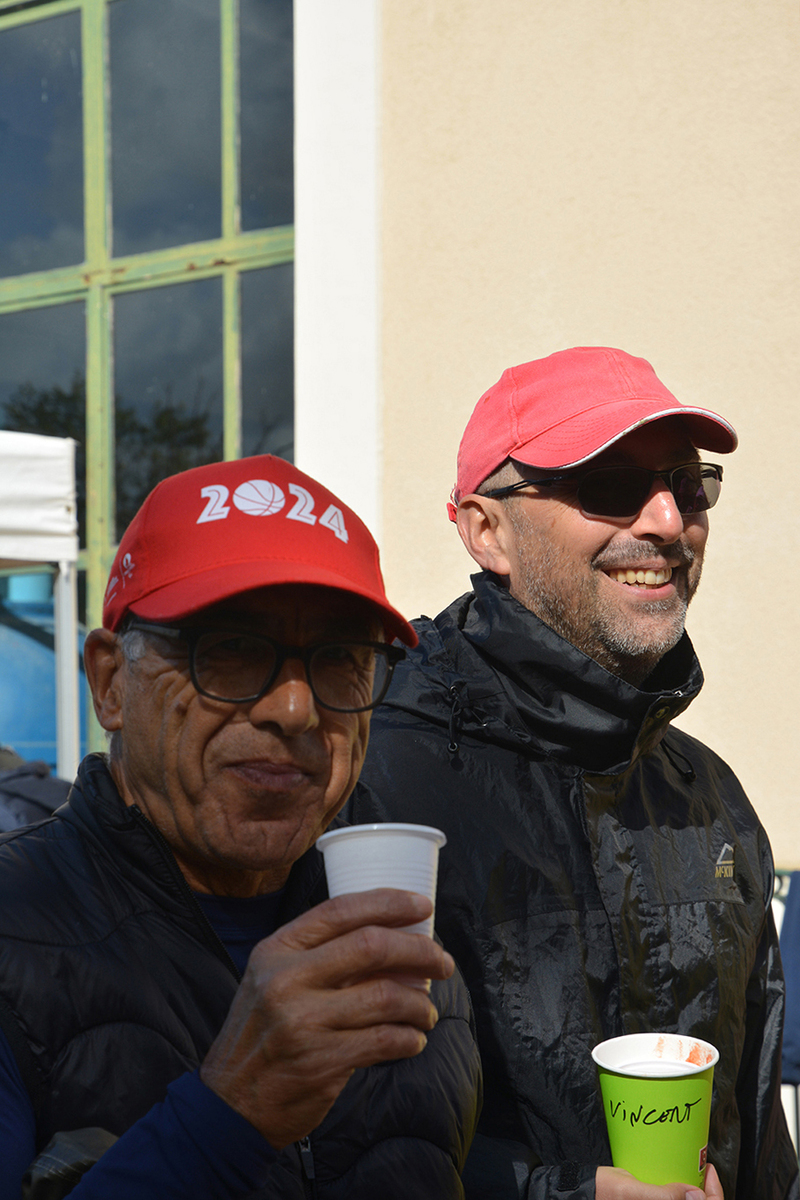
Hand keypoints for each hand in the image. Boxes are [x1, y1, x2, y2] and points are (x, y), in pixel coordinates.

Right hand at [200, 887, 454, 1149]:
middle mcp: (286, 979)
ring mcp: (303, 1022)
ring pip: (387, 996)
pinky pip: (385, 1041)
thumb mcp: (272, 980)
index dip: (389, 903)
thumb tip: (392, 939)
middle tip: (442, 962)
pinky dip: (410, 1039)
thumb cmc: (261, 1035)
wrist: (227, 1106)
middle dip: (419, 950)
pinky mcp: (321, 1062)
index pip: (340, 910)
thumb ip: (319, 957)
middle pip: (372, 946)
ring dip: (420, 1004)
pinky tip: (412, 1040)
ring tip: (425, 1012)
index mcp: (276, 950)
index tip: (422, 906)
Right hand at [596, 1164, 722, 1199]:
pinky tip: (679, 1174)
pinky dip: (682, 1188)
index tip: (709, 1170)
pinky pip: (674, 1197)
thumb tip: (696, 1195)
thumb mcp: (635, 1193)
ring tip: (695, 1169)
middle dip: (707, 1192)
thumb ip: (665, 1197)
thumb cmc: (605, 1194)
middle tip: (704, 1167)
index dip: (714, 1194)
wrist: (587, 1191)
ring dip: (696, 1190)